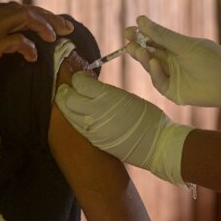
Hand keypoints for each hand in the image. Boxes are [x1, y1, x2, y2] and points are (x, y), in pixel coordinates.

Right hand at [0, 3, 72, 102]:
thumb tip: (14, 43)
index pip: (18, 8)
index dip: (41, 14)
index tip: (57, 24)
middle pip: (25, 9)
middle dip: (50, 17)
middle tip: (67, 28)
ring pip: (23, 18)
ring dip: (44, 26)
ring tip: (55, 37)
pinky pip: (15, 41)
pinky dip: (28, 47)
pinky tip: (33, 57)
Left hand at [55, 72, 190, 185]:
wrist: (156, 144)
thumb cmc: (147, 117)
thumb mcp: (125, 97)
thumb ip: (104, 92)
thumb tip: (89, 87)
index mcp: (105, 97)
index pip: (79, 83)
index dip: (77, 77)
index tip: (80, 76)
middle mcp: (94, 112)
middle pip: (67, 98)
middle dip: (66, 90)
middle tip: (68, 87)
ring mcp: (91, 128)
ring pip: (67, 113)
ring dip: (65, 104)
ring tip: (68, 99)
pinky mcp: (92, 140)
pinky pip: (74, 126)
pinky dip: (71, 117)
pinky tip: (76, 113)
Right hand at [125, 15, 220, 127]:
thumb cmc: (210, 58)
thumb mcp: (183, 44)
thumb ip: (161, 35)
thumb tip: (140, 19)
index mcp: (178, 48)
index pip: (154, 41)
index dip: (141, 36)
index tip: (128, 31)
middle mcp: (174, 62)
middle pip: (150, 54)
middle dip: (139, 48)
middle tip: (129, 43)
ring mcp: (173, 77)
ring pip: (152, 68)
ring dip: (145, 59)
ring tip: (138, 50)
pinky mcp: (174, 92)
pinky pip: (159, 82)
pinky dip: (156, 73)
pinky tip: (155, 63)